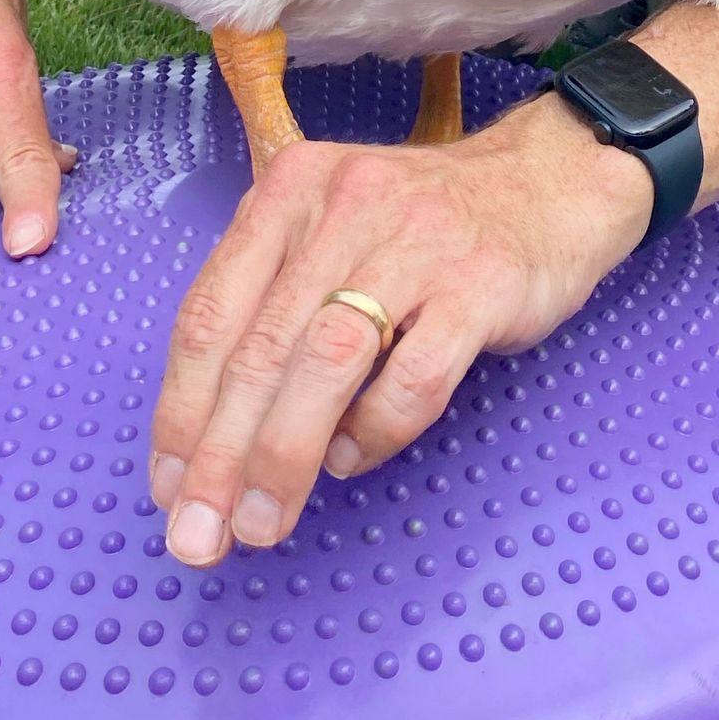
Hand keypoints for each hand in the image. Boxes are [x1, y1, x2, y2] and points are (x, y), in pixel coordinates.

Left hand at [149, 95, 653, 565]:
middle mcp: (344, 207)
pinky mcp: (481, 283)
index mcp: (290, 191)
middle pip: (261, 346)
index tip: (168, 489)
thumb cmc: (426, 225)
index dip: (179, 411)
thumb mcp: (333, 230)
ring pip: (327, 360)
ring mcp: (416, 242)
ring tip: (262, 523)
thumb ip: (275, 305)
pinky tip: (352, 457)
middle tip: (199, 536)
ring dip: (283, 455)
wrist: (551, 183)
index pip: (210, 312)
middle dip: (220, 456)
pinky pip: (414, 377)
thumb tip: (208, 435)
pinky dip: (374, 431)